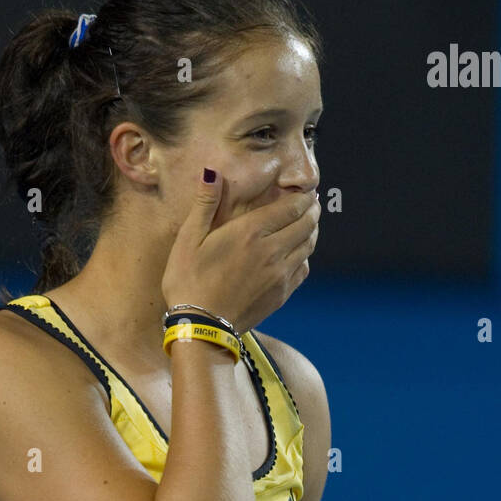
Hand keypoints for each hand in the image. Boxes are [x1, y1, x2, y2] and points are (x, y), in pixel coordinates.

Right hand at [162, 168, 320, 333]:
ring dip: (312, 232)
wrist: (201, 327)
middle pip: (306, 225)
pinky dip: (305, 257)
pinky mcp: (281, 295)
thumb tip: (212, 173)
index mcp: (251, 232)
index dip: (302, 197)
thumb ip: (205, 204)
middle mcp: (272, 251)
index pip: (290, 207)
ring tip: (309, 225)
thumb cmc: (188, 281)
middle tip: (312, 205)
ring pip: (308, 247)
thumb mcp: (188, 239)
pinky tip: (298, 255)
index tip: (306, 192)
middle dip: (312, 211)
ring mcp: (280, 275)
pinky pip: (303, 270)